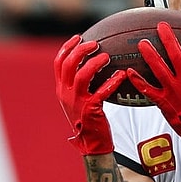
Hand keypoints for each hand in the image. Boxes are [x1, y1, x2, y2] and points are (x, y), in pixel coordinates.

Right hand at [54, 35, 126, 154]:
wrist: (91, 144)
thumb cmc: (89, 119)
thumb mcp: (78, 100)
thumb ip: (81, 84)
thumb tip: (93, 63)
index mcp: (61, 89)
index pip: (59, 63)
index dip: (67, 47)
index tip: (79, 37)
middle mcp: (66, 94)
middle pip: (69, 64)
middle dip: (81, 50)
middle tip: (96, 44)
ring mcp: (77, 102)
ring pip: (82, 75)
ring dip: (95, 63)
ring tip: (107, 57)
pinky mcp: (90, 110)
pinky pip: (101, 92)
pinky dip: (112, 82)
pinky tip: (121, 75)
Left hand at [127, 18, 180, 146]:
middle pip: (176, 56)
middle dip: (168, 39)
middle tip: (161, 26)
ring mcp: (174, 91)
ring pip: (160, 70)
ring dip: (151, 56)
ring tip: (143, 42)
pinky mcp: (164, 101)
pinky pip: (149, 90)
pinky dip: (139, 81)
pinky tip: (129, 71)